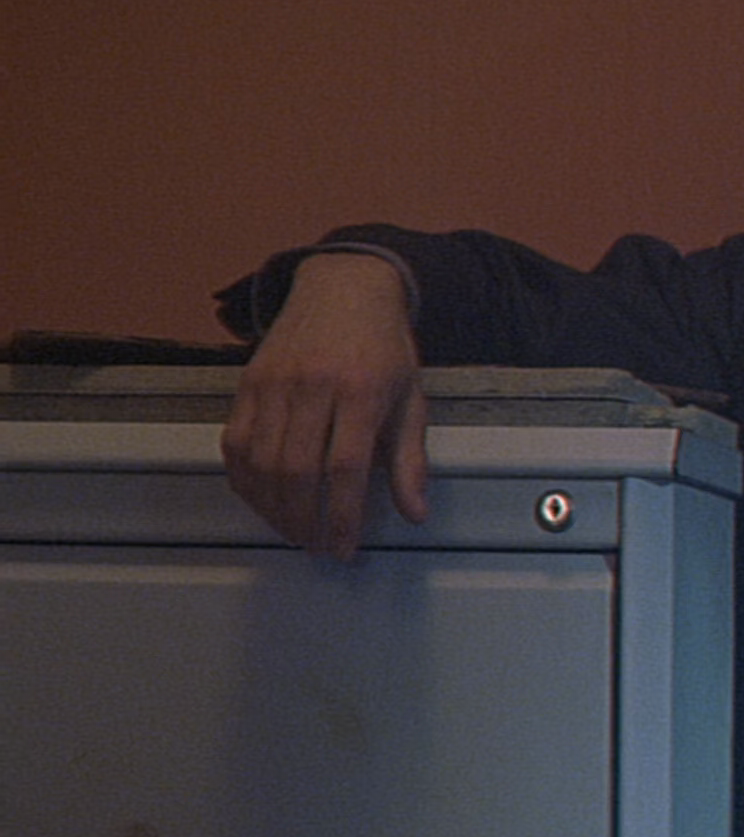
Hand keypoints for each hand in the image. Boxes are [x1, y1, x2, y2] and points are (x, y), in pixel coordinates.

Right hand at [221, 253, 429, 559]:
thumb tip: (416, 513)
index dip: (341, 517)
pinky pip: (235, 444)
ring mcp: (274, 384)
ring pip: (260, 463)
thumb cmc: (383, 346)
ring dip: (273, 509)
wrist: (344, 288)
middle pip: (296, 471)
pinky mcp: (247, 384)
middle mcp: (313, 387)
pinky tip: (264, 500)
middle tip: (317, 547)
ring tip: (294, 531)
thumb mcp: (411, 397)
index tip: (344, 548)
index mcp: (361, 391)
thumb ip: (410, 459)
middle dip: (304, 521)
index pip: (345, 469)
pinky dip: (246, 481)